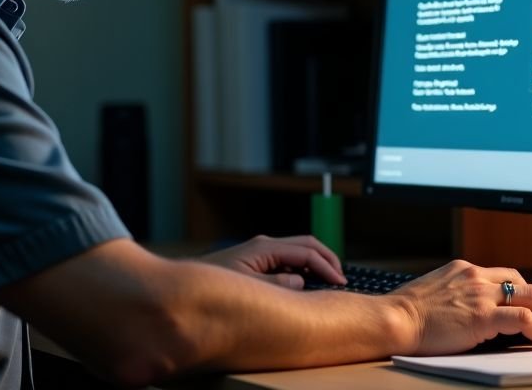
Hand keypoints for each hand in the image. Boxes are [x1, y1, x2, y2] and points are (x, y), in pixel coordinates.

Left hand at [198, 234, 345, 288]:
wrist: (188, 285)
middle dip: (327, 260)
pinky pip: (289, 261)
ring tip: (331, 281)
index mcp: (265, 248)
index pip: (306, 252)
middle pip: (307, 245)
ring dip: (317, 264)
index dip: (326, 267)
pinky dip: (304, 269)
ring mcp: (263, 252)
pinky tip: (309, 284)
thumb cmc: (213, 285)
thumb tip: (300, 283)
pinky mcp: (259, 260)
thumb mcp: (247, 287)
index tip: (340, 283)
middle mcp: (266, 246)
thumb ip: (276, 286)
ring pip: (300, 251)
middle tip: (342, 279)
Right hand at [388, 261, 531, 353]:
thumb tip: (469, 311)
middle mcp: (475, 276)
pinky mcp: (482, 316)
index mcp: (463, 269)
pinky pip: (524, 319)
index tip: (531, 308)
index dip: (524, 293)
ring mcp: (481, 294)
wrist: (395, 319)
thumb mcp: (435, 291)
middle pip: (524, 283)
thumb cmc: (406, 312)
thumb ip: (456, 294)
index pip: (505, 276)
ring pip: (531, 297)